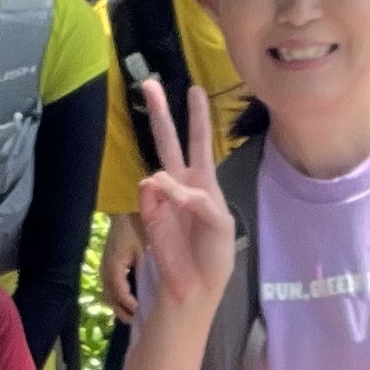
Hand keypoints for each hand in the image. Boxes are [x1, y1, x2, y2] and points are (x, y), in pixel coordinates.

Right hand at [100, 214, 143, 322]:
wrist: (125, 209)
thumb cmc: (137, 226)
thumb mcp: (143, 249)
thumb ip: (144, 270)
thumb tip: (152, 291)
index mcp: (114, 267)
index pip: (120, 294)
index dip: (131, 307)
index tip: (143, 313)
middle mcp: (105, 270)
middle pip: (110, 299)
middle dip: (123, 312)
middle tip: (139, 321)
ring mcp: (104, 267)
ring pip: (108, 295)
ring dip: (119, 306)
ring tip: (134, 316)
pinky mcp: (108, 264)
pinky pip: (110, 286)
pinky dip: (118, 297)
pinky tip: (130, 301)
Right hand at [131, 77, 238, 312]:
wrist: (194, 286)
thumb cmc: (214, 256)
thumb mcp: (221, 225)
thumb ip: (199, 200)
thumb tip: (161, 181)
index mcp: (204, 183)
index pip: (200, 143)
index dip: (198, 118)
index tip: (196, 89)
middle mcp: (181, 184)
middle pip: (168, 140)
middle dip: (160, 112)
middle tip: (149, 84)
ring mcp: (162, 196)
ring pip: (155, 160)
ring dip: (164, 156)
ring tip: (178, 186)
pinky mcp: (148, 211)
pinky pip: (150, 191)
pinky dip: (162, 195)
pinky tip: (168, 204)